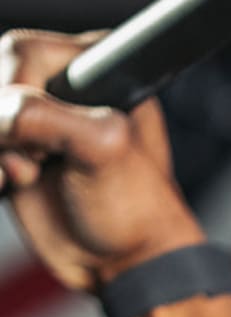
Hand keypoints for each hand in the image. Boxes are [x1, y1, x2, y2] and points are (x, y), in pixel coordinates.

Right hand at [0, 29, 203, 290]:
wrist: (121, 263)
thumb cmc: (132, 209)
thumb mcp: (103, 150)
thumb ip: (48, 117)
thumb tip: (3, 112)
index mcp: (93, 68)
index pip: (23, 53)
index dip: (18, 93)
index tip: (42, 141)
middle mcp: (62, 84)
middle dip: (4, 126)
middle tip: (36, 163)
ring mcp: (35, 117)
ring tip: (27, 176)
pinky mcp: (13, 147)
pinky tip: (10, 183)